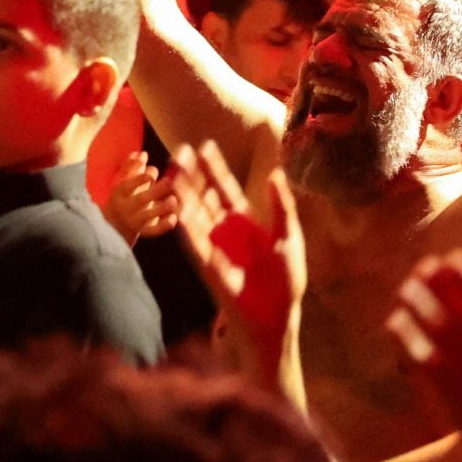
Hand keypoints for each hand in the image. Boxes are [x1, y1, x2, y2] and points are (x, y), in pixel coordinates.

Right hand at [103, 151, 177, 244]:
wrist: (114, 224)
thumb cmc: (123, 196)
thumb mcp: (123, 182)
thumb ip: (131, 167)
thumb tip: (142, 153)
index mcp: (119, 193)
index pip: (127, 186)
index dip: (139, 180)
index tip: (152, 175)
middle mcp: (126, 207)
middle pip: (141, 200)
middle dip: (156, 191)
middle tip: (169, 182)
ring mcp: (135, 220)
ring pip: (148, 216)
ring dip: (162, 207)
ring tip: (172, 200)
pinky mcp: (144, 231)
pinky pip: (154, 230)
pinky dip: (165, 225)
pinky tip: (173, 216)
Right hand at [172, 141, 304, 386]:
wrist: (278, 317)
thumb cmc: (286, 280)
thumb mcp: (288, 236)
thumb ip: (282, 206)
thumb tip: (276, 174)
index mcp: (245, 223)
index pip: (226, 189)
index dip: (215, 168)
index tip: (205, 145)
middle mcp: (226, 232)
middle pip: (205, 198)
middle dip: (193, 175)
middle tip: (180, 150)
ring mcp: (216, 248)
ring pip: (195, 216)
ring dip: (183, 196)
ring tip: (172, 173)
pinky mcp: (210, 267)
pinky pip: (195, 245)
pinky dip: (186, 229)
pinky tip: (177, 210)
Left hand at [387, 251, 461, 451]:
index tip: (455, 255)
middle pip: (460, 311)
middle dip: (443, 284)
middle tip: (426, 264)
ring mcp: (461, 368)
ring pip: (437, 331)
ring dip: (420, 305)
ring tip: (406, 287)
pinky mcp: (439, 384)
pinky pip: (419, 357)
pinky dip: (407, 337)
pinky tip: (395, 318)